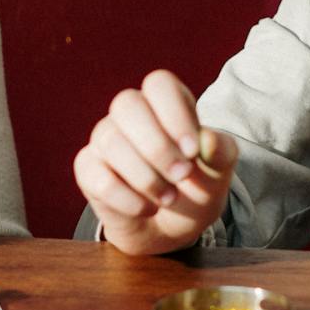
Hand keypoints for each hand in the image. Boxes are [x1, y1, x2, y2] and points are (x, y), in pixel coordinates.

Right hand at [72, 70, 238, 255]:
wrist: (171, 225)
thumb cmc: (196, 185)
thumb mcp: (218, 171)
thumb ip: (221, 152)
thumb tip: (207, 141)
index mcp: (165, 102)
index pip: (159, 84)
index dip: (174, 113)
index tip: (192, 151)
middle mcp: (130, 113)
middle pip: (126, 104)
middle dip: (157, 145)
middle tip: (181, 175)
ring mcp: (105, 139)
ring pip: (111, 141)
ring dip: (145, 176)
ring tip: (169, 198)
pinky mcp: (88, 169)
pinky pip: (97, 176)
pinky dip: (126, 198)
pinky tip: (147, 208)